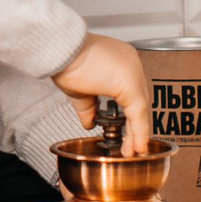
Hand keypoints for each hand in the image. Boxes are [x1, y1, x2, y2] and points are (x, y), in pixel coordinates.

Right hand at [53, 33, 150, 155]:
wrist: (60, 50)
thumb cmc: (65, 61)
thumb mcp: (79, 89)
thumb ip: (88, 107)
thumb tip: (89, 123)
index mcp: (120, 61)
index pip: (129, 92)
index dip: (128, 114)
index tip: (125, 129)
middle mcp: (131, 65)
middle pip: (138, 102)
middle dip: (134, 126)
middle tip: (130, 144)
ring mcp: (133, 73)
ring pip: (140, 109)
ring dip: (136, 133)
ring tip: (131, 150)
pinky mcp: (130, 85)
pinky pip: (138, 114)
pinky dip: (137, 133)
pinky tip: (135, 147)